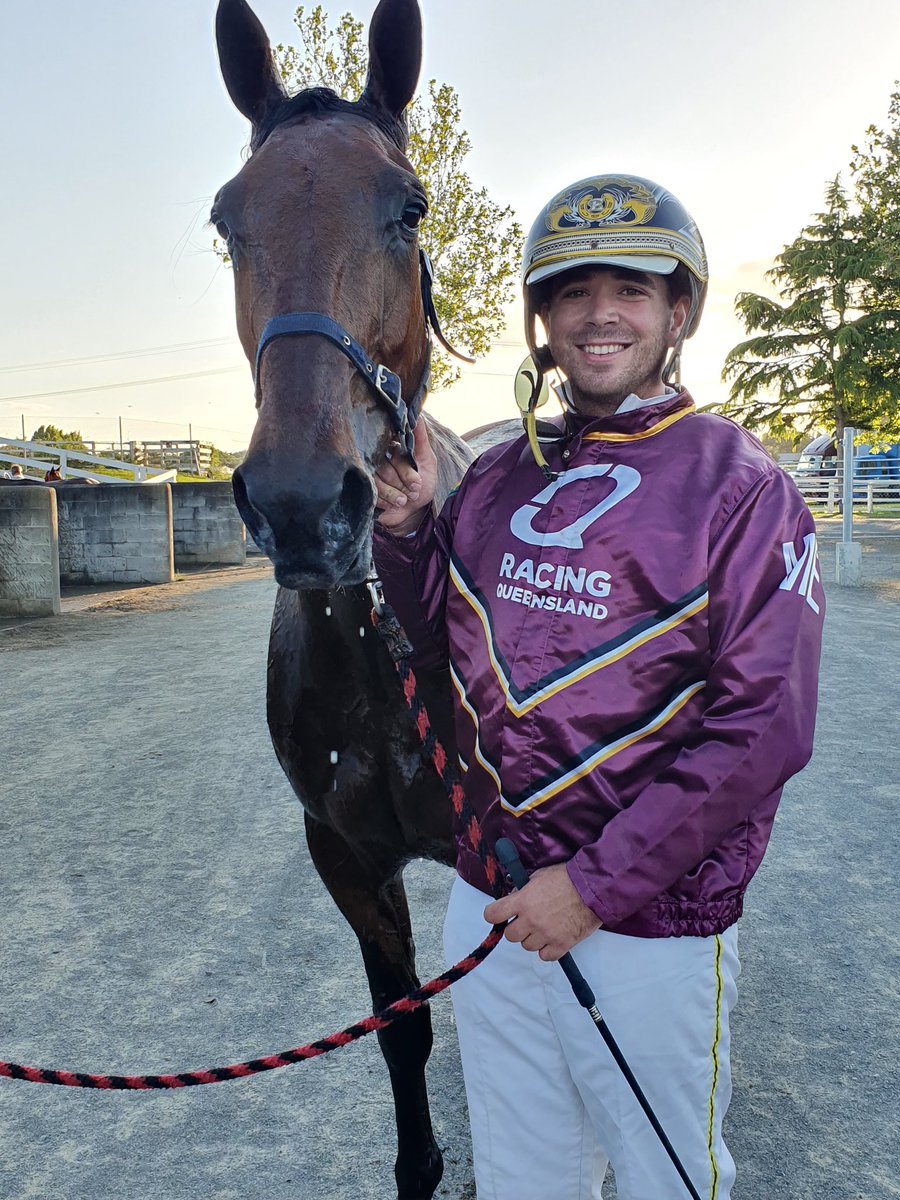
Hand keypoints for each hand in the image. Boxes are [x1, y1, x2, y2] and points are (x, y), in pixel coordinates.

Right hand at [374, 421, 437, 534]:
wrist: (415, 511)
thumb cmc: (423, 484)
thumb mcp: (427, 460)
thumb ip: (421, 438)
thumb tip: (418, 415)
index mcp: (392, 448)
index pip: (393, 451)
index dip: (406, 469)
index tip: (418, 482)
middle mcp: (378, 458)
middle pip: (384, 467)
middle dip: (402, 482)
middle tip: (415, 491)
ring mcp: (369, 474)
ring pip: (376, 480)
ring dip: (394, 493)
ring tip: (405, 500)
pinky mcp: (364, 489)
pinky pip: (370, 493)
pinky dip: (384, 502)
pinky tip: (393, 505)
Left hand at [483, 864, 600, 961]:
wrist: (593, 888)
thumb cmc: (568, 878)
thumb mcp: (539, 876)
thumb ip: (524, 890)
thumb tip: (515, 898)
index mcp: (523, 901)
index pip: (493, 915)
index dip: (494, 915)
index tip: (498, 914)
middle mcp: (531, 920)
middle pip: (510, 935)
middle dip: (516, 927)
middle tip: (526, 920)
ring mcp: (546, 935)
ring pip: (527, 946)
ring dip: (532, 938)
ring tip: (544, 927)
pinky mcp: (561, 945)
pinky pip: (545, 956)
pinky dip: (547, 949)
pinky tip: (553, 938)